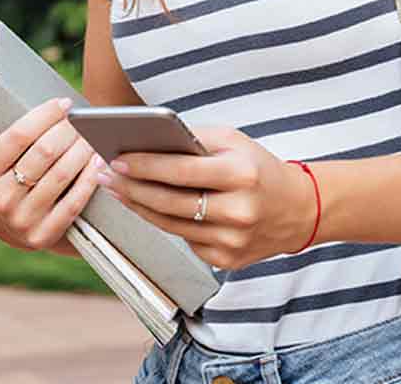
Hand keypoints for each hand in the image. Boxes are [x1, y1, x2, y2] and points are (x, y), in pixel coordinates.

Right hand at [0, 97, 105, 253]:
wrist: (5, 230)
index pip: (18, 136)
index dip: (45, 116)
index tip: (63, 104)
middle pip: (44, 153)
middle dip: (68, 129)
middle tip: (82, 118)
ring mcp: (22, 220)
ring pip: (62, 174)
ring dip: (82, 149)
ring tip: (92, 134)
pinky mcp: (43, 236)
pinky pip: (73, 202)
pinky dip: (89, 178)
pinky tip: (97, 161)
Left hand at [97, 126, 317, 269]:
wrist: (298, 210)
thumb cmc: (258, 167)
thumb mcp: (233, 142)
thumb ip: (193, 140)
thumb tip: (144, 142)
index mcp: (241, 175)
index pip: (182, 172)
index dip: (145, 166)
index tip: (114, 159)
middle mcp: (238, 212)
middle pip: (170, 202)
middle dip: (131, 187)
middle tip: (103, 174)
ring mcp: (233, 241)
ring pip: (170, 225)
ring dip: (137, 206)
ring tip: (114, 188)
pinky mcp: (227, 260)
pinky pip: (183, 240)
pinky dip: (162, 222)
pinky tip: (143, 207)